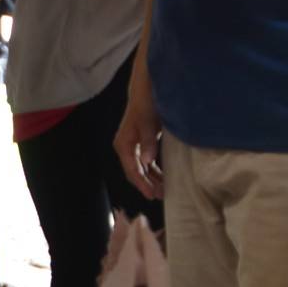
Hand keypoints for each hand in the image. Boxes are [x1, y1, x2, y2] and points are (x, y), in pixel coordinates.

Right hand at [114, 82, 164, 200]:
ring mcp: (134, 146)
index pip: (132, 170)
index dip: (142, 183)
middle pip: (135, 172)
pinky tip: (164, 177)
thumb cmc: (146, 104)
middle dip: (147, 184)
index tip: (151, 195)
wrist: (146, 90)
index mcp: (124, 145)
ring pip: (142, 168)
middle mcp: (126, 148)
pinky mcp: (143, 143)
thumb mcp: (148, 123)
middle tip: (160, 196)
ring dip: (152, 179)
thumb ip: (148, 142)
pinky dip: (155, 170)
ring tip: (164, 190)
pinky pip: (147, 162)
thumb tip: (147, 161)